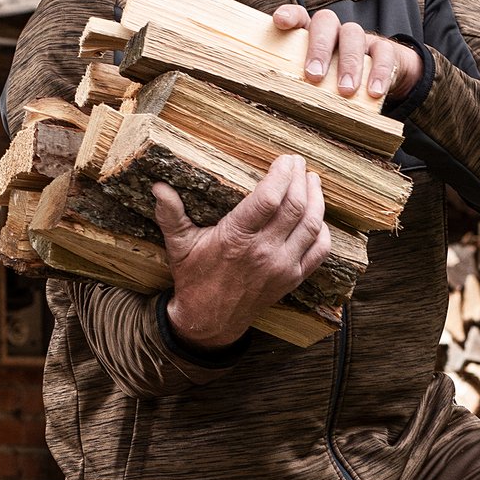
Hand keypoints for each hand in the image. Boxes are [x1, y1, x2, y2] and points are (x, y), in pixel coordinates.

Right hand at [155, 153, 330, 350]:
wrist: (209, 320)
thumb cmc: (194, 278)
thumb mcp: (178, 245)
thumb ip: (171, 214)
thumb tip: (157, 186)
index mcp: (236, 238)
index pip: (269, 198)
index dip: (282, 174)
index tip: (285, 159)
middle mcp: (264, 252)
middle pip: (296, 206)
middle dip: (300, 178)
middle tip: (298, 163)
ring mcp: (282, 267)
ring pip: (311, 225)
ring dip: (316, 199)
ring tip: (311, 181)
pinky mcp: (292, 279)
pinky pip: (319, 251)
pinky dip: (322, 231)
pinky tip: (317, 216)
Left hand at [272, 4, 423, 102]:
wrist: (376, 84)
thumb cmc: (335, 84)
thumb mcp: (317, 84)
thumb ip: (302, 87)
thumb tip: (280, 111)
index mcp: (312, 35)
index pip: (299, 16)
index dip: (290, 15)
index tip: (279, 22)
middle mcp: (334, 31)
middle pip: (326, 23)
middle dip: (319, 48)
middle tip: (314, 76)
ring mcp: (359, 38)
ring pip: (353, 35)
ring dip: (348, 63)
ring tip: (345, 91)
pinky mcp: (383, 49)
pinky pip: (383, 53)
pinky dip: (379, 73)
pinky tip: (373, 93)